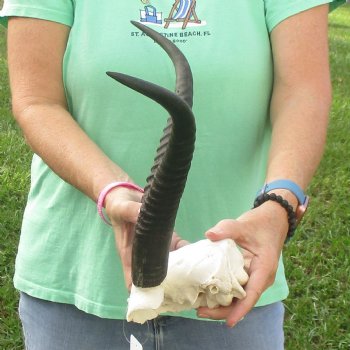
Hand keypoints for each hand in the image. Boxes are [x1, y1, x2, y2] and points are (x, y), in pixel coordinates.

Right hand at [105, 187, 187, 288]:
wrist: (125, 195)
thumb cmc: (118, 205)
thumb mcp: (121, 208)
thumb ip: (131, 212)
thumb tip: (142, 214)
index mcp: (128, 253)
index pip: (133, 278)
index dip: (143, 291)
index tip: (156, 297)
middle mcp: (142, 253)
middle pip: (154, 275)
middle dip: (167, 283)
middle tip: (182, 288)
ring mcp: (154, 245)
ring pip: (168, 262)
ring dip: (179, 268)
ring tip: (193, 274)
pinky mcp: (164, 235)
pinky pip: (176, 246)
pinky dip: (185, 250)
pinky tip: (196, 252)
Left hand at [197, 201, 288, 326]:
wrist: (272, 220)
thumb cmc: (261, 223)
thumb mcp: (244, 225)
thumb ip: (228, 229)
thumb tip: (209, 235)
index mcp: (264, 269)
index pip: (253, 293)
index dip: (240, 309)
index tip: (229, 322)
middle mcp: (261, 278)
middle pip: (244, 300)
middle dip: (224, 310)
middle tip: (201, 312)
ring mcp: (255, 277)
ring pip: (240, 297)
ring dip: (222, 304)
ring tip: (201, 308)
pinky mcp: (248, 274)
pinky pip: (237, 288)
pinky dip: (224, 293)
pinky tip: (208, 294)